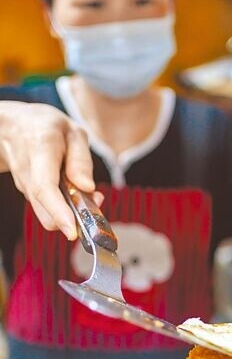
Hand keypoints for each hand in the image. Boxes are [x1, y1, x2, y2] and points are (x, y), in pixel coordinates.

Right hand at [0, 101, 96, 238]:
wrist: (12, 127)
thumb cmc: (47, 127)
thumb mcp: (73, 132)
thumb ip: (81, 160)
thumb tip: (88, 189)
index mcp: (41, 147)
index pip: (45, 187)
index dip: (59, 212)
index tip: (72, 231)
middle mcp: (27, 169)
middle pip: (45, 209)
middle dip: (71, 219)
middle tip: (94, 206)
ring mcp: (24, 184)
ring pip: (47, 212)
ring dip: (69, 211)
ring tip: (83, 190)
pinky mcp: (27, 193)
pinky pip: (47, 207)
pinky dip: (63, 207)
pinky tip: (71, 190)